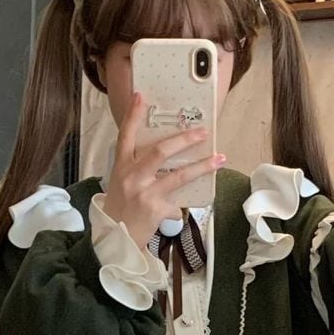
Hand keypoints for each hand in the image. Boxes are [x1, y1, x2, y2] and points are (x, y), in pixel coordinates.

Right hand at [104, 91, 225, 250]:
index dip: (133, 115)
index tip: (141, 96)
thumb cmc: (120, 208)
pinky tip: (182, 209)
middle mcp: (132, 176)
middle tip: (202, 132)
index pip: (126, 135)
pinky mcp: (156, 209)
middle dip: (184, 139)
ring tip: (219, 158)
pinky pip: (177, 205)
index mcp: (121, 166)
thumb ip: (138, 169)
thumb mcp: (121, 183)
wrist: (114, 239)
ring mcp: (145, 193)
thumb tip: (165, 160)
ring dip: (202, 166)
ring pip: (179, 175)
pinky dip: (180, 208)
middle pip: (160, 151)